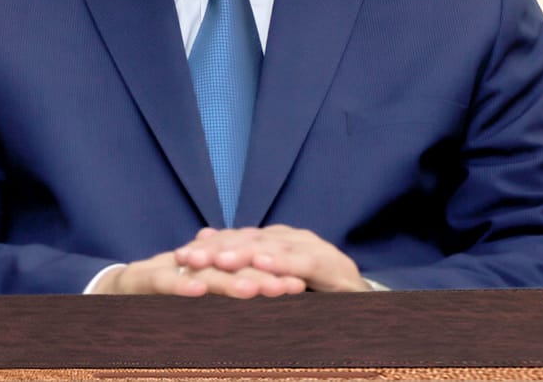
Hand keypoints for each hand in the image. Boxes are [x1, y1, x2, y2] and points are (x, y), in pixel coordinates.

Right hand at [91, 248, 304, 297]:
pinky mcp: (142, 278)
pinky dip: (180, 285)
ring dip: (229, 281)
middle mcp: (194, 264)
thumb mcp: (199, 301)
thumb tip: (266, 301)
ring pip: (203, 273)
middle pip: (231, 268)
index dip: (272, 275)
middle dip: (262, 276)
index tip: (302, 285)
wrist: (116, 289)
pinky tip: (198, 291)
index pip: (246, 269)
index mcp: (210, 267)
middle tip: (291, 286)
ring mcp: (169, 268)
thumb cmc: (165, 298)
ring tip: (254, 290)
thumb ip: (226, 296)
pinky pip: (164, 281)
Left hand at [174, 224, 372, 292]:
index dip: (207, 248)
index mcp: (275, 242)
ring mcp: (313, 248)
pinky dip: (283, 261)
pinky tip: (264, 264)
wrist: (363, 304)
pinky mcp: (333, 264)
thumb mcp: (272, 283)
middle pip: (249, 239)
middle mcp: (291, 238)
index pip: (236, 240)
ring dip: (244, 253)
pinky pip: (304, 261)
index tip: (178, 257)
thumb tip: (201, 239)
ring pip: (273, 246)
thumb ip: (243, 267)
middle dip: (217, 249)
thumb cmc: (312, 295)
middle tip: (188, 258)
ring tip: (218, 260)